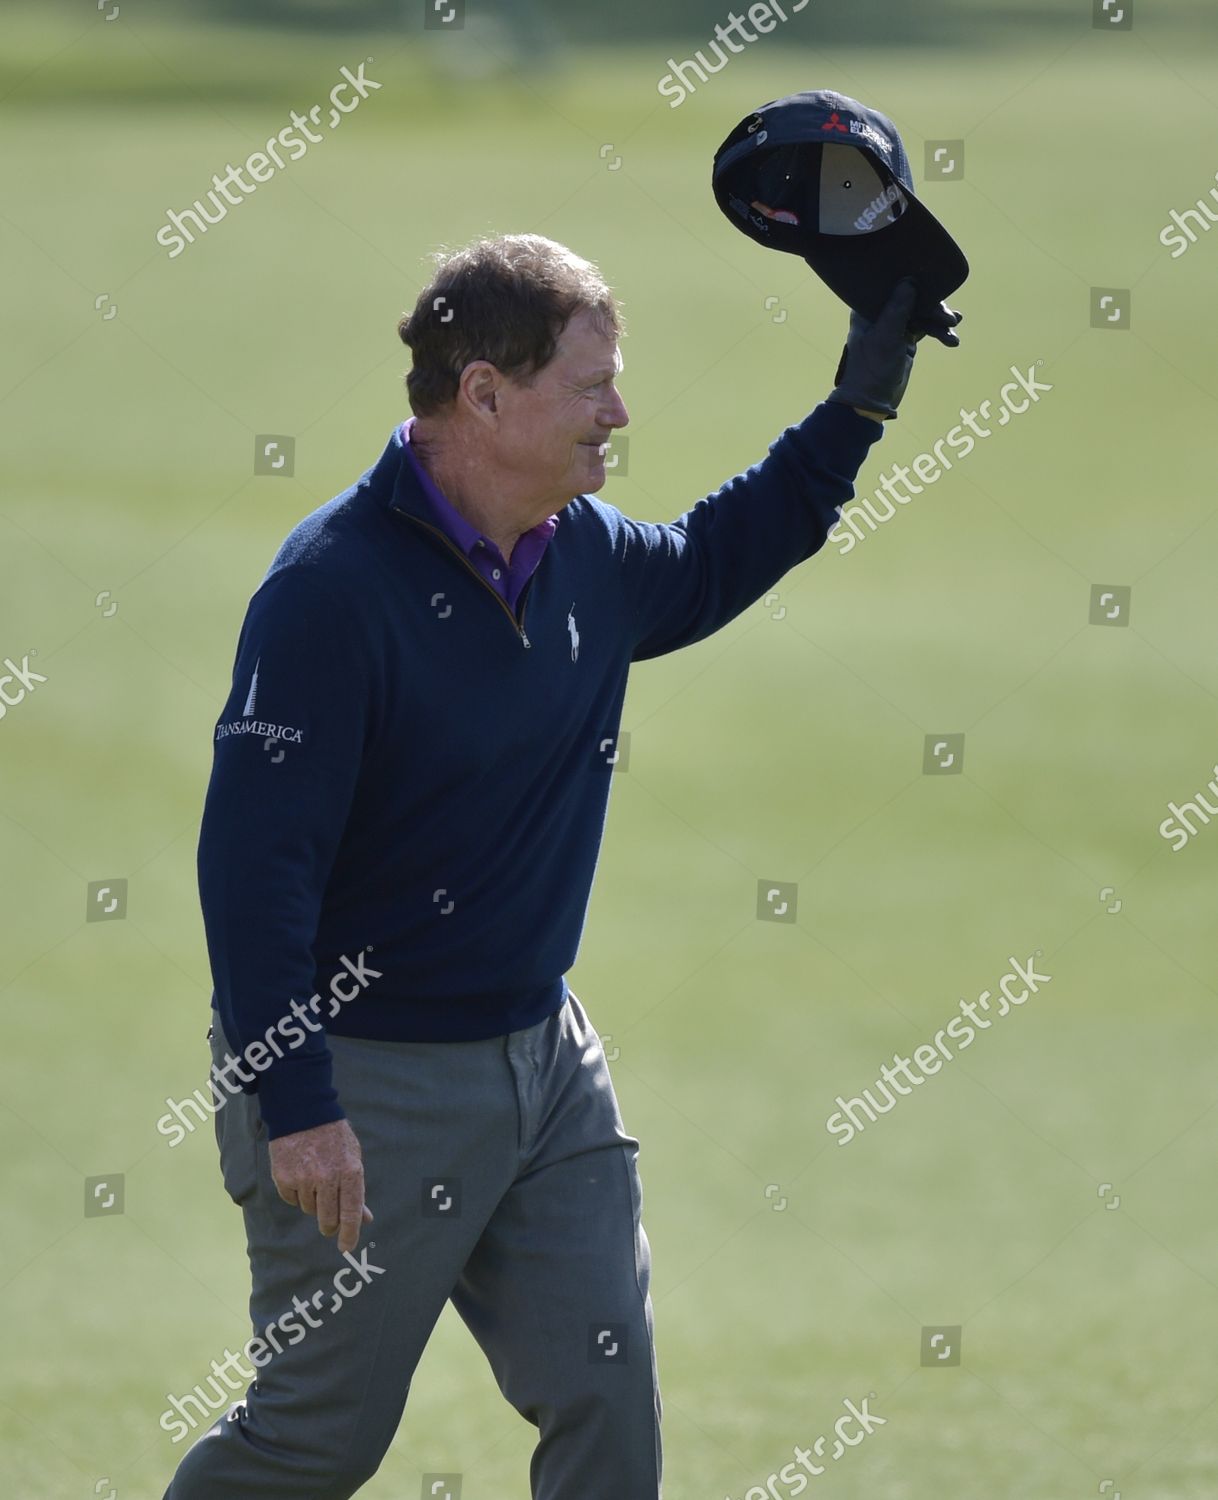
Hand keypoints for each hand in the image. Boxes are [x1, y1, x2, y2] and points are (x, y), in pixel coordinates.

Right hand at [269, 1118, 372, 1254]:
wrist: (303, 1113)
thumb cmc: (334, 1138)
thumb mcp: (353, 1158)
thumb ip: (357, 1190)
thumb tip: (365, 1219)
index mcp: (350, 1172)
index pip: (351, 1213)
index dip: (349, 1234)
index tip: (347, 1247)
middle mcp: (327, 1178)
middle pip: (328, 1219)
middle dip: (330, 1225)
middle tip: (329, 1222)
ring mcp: (304, 1179)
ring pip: (309, 1210)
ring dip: (314, 1203)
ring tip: (314, 1180)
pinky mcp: (284, 1178)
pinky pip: (292, 1200)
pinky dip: (297, 1194)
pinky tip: (300, 1175)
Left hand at [828, 278, 962, 421]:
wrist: (872, 400)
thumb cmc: (872, 369)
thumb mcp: (885, 337)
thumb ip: (897, 309)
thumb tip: (910, 281)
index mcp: (868, 308)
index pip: (894, 286)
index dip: (915, 282)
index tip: (934, 283)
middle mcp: (881, 312)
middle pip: (913, 298)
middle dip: (933, 307)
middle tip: (950, 318)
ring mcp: (895, 324)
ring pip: (922, 313)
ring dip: (939, 320)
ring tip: (954, 327)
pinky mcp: (906, 337)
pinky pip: (926, 327)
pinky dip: (939, 331)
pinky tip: (952, 338)